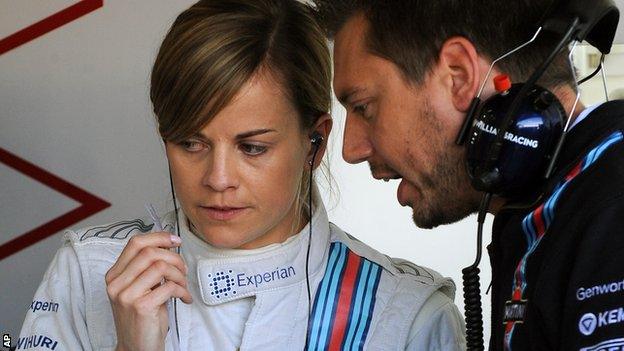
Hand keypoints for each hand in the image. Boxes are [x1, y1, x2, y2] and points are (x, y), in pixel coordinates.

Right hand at [105, 232, 192, 350]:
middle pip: (150, 252)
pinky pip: (169, 286)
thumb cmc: (143, 317)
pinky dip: (182, 290)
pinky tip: (183, 298)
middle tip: (182, 270)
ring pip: (161, 266)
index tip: (175, 241)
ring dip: (179, 275)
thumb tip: (168, 245)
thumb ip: (147, 268)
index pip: (135, 243)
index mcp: (115, 275)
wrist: (137, 348)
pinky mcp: (140, 306)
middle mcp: (116, 284)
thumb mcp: (141, 288)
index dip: (159, 237)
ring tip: (182, 286)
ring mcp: (126, 295)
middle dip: (174, 258)